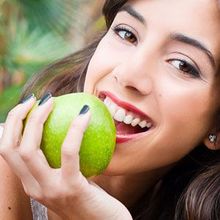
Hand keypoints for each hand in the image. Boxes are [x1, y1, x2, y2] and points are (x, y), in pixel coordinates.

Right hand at [0, 94, 131, 219]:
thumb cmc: (91, 197)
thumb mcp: (71, 177)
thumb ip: (64, 160)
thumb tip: (69, 126)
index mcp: (32, 183)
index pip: (9, 151)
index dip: (12, 125)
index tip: (27, 105)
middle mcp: (34, 188)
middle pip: (12, 148)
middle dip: (18, 118)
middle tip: (36, 98)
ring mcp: (50, 190)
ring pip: (29, 149)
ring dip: (37, 119)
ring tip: (50, 101)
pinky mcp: (71, 188)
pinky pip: (69, 152)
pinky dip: (75, 129)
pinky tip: (85, 113)